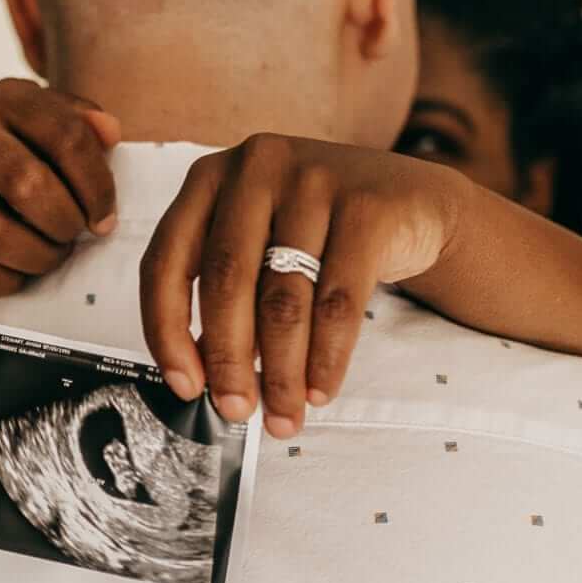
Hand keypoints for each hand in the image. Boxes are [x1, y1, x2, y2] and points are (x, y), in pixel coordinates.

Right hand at [0, 80, 119, 296]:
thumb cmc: (15, 148)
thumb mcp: (49, 121)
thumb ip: (85, 124)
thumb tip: (110, 132)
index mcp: (5, 99)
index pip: (66, 138)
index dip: (97, 187)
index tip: (105, 218)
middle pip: (27, 186)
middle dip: (64, 223)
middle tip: (73, 235)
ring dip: (37, 257)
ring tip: (51, 254)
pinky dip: (4, 281)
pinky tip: (19, 272)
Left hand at [140, 134, 464, 435]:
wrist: (415, 205)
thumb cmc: (321, 236)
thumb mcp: (261, 246)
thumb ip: (227, 295)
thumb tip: (202, 379)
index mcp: (209, 178)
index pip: (166, 261)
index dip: (166, 329)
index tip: (184, 385)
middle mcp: (255, 167)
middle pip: (226, 281)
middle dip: (228, 360)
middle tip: (235, 410)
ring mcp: (313, 179)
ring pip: (284, 298)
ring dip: (281, 372)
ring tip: (284, 415)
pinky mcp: (366, 207)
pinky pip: (338, 302)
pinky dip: (327, 357)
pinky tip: (320, 390)